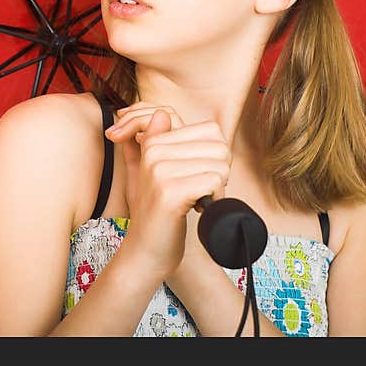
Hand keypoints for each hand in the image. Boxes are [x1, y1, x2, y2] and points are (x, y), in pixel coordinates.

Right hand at [104, 102, 231, 278]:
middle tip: (199, 190)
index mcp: (153, 143)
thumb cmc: (158, 214)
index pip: (211, 129)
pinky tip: (197, 208)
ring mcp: (160, 171)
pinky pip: (214, 181)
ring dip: (217, 187)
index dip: (214, 155)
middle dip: (219, 171)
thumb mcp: (154, 172)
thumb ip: (156, 140)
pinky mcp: (169, 193)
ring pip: (220, 163)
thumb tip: (161, 113)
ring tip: (196, 199)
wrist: (145, 252)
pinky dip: (215, 198)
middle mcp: (154, 152)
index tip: (197, 174)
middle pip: (220, 145)